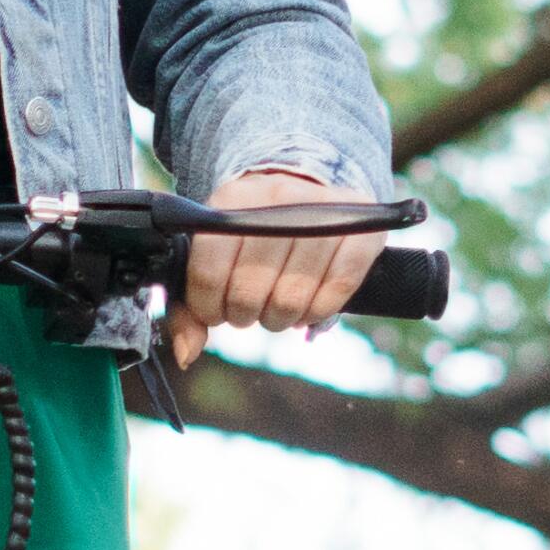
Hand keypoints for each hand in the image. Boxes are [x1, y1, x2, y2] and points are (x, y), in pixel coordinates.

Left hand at [183, 164, 375, 342]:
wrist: (307, 196)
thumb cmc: (252, 237)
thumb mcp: (215, 254)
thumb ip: (189, 306)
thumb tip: (188, 354)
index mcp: (233, 198)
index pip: (209, 271)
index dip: (208, 306)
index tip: (215, 310)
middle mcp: (280, 196)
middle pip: (250, 289)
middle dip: (245, 314)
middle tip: (251, 308)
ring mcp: (325, 211)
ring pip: (291, 296)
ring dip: (280, 317)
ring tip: (278, 304)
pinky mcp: (361, 230)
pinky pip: (337, 290)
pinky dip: (318, 311)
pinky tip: (307, 306)